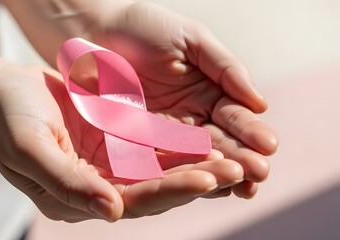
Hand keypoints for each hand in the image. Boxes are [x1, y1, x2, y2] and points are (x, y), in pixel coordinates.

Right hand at [0, 63, 243, 222]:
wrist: (0, 88)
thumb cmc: (7, 119)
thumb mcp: (29, 150)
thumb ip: (67, 184)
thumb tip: (109, 213)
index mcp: (75, 198)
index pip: (131, 202)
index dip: (168, 191)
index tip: (205, 180)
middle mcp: (98, 187)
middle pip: (155, 190)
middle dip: (196, 181)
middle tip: (237, 172)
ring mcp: (108, 164)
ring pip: (161, 169)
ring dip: (198, 164)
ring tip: (236, 159)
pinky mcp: (114, 141)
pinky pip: (154, 145)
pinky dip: (182, 144)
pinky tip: (211, 137)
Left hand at [87, 2, 277, 197]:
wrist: (95, 30)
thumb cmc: (144, 28)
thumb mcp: (191, 40)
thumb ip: (225, 68)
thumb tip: (260, 103)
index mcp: (208, 94)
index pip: (235, 118)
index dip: (251, 132)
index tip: (268, 146)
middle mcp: (190, 120)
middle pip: (220, 144)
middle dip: (241, 159)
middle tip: (259, 173)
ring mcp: (164, 136)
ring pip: (195, 159)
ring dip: (217, 174)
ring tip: (239, 186)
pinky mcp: (135, 146)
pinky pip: (159, 163)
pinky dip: (179, 175)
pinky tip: (199, 186)